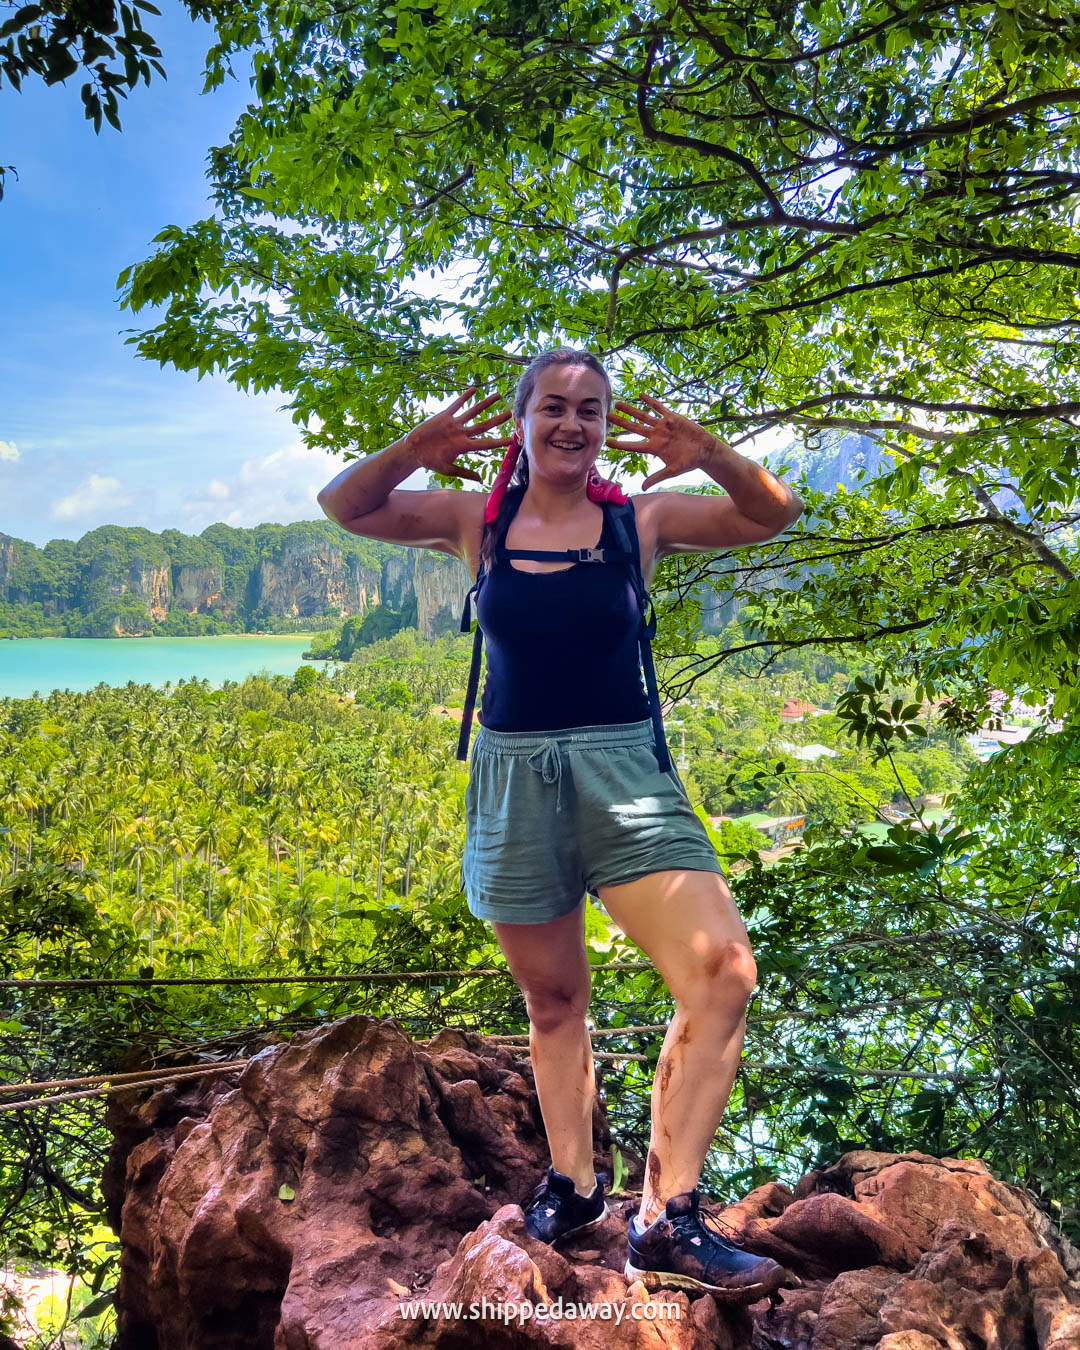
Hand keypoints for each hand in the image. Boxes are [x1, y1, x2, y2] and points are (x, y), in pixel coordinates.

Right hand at [405, 385, 512, 483]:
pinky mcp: (444, 416)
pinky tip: (474, 390)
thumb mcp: (448, 470)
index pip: (486, 443)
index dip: (500, 441)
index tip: (513, 438)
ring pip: (473, 412)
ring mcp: (454, 424)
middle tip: (511, 413)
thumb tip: (480, 479)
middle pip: (484, 425)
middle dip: (497, 419)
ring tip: (497, 396)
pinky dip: (465, 397)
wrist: (414, 451)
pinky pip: (457, 405)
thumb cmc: (430, 462)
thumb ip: (464, 472)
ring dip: (485, 404)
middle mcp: (462, 434)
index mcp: (464, 446)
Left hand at [606, 393, 726, 489]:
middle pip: (633, 427)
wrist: (704, 450)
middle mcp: (655, 435)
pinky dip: (650, 401)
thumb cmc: (689, 462)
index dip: (620, 443)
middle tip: (607, 416)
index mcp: (653, 448)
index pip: (632, 445)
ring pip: (643, 416)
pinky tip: (640, 395)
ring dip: (631, 410)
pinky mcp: (672, 418)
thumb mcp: (672, 471)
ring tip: (618, 403)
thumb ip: (656, 477)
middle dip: (620, 422)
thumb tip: (642, 487)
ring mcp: (662, 426)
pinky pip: (659, 408)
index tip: (607, 441)